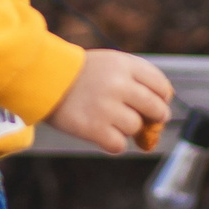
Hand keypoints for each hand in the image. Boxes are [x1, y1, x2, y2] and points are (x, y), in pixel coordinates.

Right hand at [43, 50, 173, 155]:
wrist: (43, 79)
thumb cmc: (81, 74)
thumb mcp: (111, 63)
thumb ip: (139, 77)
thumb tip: (165, 102)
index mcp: (124, 65)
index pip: (161, 86)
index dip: (162, 98)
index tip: (157, 103)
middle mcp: (118, 85)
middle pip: (156, 109)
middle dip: (156, 117)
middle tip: (147, 120)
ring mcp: (105, 107)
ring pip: (136, 128)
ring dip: (128, 128)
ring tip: (112, 121)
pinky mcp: (93, 128)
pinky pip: (118, 145)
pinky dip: (113, 143)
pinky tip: (103, 133)